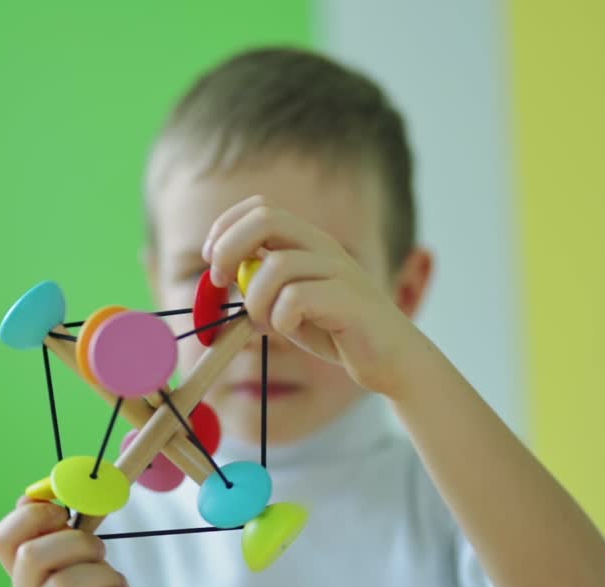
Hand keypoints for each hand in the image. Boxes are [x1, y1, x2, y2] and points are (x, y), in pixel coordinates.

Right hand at [0, 499, 154, 586]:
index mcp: (27, 578)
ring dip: (105, 576)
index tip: (66, 513)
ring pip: (65, 585)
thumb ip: (69, 539)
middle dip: (76, 542)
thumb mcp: (89, 568)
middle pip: (31, 556)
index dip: (32, 515)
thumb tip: (45, 495)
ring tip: (120, 585)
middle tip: (102, 552)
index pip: (3, 539)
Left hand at [203, 196, 412, 395]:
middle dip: (230, 248)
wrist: (391, 360)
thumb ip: (258, 288)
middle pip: (266, 219)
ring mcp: (340, 271)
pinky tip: (291, 328)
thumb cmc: (336, 332)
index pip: (261, 208)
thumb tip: (219, 278)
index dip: (227, 227)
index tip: (212, 261)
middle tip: (222, 282)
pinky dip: (281, 317)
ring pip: (277, 265)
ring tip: (264, 323)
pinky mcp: (350, 300)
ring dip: (256, 299)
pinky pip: (297, 298)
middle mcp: (324, 248)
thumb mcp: (287, 305)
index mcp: (308, 243)